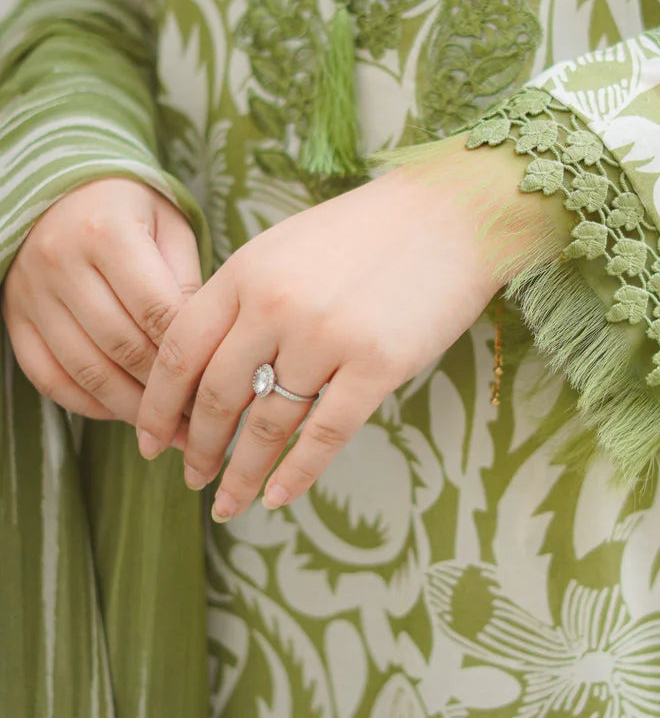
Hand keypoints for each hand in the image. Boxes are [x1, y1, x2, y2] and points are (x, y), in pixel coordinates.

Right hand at [2, 177, 202, 434]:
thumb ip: (187, 281)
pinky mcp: (14, 316)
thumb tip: (209, 351)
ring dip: (131, 409)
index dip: (189, 354)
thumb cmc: (132, 211)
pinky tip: (123, 413)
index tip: (220, 385)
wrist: (60, 189)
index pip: (156, 310)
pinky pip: (48, 376)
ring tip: (169, 431)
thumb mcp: (169, 227)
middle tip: (201, 421)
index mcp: (107, 232)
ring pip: (85, 369)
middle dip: (165, 391)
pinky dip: (87, 404)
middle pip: (121, 346)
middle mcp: (61, 262)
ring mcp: (32, 293)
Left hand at [136, 152, 556, 519]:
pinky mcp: (378, 364)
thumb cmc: (370, 233)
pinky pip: (325, 434)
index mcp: (246, 272)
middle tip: (190, 478)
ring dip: (242, 473)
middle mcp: (277, 305)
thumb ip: (243, 298)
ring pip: (268, 424)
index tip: (149, 440)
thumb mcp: (286, 248)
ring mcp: (327, 336)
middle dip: (197, 448)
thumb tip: (205, 365)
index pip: (180, 351)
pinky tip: (279, 497)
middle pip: (216, 395)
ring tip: (229, 503)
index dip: (158, 405)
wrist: (453, 213)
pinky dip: (297, 473)